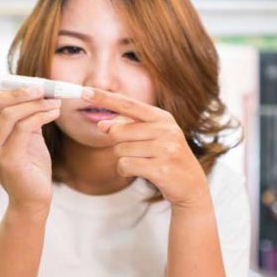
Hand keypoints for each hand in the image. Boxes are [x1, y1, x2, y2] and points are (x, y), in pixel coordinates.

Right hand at [0, 70, 60, 211]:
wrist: (34, 197)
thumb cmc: (27, 162)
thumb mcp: (20, 131)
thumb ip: (18, 109)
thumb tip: (30, 84)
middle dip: (12, 92)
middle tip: (38, 87)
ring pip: (8, 115)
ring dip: (35, 104)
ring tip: (53, 102)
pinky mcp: (7, 161)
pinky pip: (23, 128)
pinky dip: (41, 115)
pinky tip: (53, 113)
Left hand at [82, 88, 209, 208]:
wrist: (190, 185)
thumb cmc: (166, 158)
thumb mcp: (151, 137)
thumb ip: (127, 128)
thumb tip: (102, 125)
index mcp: (162, 117)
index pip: (128, 104)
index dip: (106, 98)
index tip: (85, 91)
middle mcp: (165, 129)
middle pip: (118, 131)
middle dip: (118, 144)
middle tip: (136, 152)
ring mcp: (165, 149)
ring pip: (120, 151)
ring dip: (124, 159)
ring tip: (143, 163)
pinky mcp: (161, 168)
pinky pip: (125, 165)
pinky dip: (126, 170)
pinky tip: (141, 172)